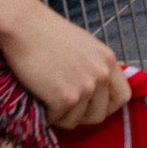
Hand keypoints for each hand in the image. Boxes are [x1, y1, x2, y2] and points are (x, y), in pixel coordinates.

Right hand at [0, 9, 127, 130]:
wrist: (24, 26)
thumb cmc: (47, 33)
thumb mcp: (84, 46)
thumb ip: (95, 67)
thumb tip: (96, 92)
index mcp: (108, 60)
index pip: (122, 97)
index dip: (106, 105)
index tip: (91, 105)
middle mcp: (101, 75)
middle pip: (98, 115)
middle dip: (80, 115)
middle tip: (63, 104)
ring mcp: (85, 88)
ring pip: (76, 120)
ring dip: (60, 114)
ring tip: (47, 94)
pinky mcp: (65, 98)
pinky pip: (58, 119)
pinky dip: (47, 112)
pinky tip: (38, 94)